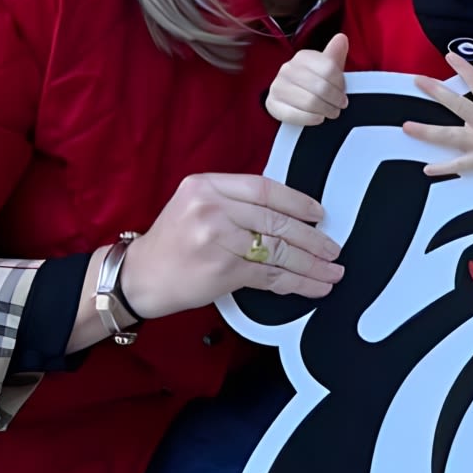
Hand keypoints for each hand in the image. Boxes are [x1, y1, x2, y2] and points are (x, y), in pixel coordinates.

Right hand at [119, 173, 343, 316]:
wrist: (140, 276)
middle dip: (312, 238)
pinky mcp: (223, 270)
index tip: (319, 214)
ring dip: (311, 264)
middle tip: (333, 248)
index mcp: (207, 186)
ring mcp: (217, 240)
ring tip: (331, 271)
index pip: (265, 189)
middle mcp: (212, 209)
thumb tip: (291, 213)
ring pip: (278, 251)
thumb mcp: (196, 204)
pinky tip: (313, 286)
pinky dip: (296, 283)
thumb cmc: (172, 241)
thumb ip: (236, 202)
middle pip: (276, 222)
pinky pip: (270, 276)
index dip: (298, 202)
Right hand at [267, 32, 348, 126]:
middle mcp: (287, 69)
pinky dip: (311, 119)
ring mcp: (278, 87)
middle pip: (320, 87)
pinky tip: (318, 117)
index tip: (344, 92)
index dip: (340, 84)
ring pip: (309, 102)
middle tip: (340, 105)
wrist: (289, 96)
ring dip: (326, 110)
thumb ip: (335, 54)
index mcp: (302, 57)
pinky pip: (295, 115)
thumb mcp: (326, 67)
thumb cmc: (313, 81)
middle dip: (335, 100)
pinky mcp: (272, 104)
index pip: (329, 69)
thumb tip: (341, 38)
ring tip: (331, 112)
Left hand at [404, 53, 472, 178]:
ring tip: (407, 126)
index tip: (449, 57)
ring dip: (426, 131)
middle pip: (454, 104)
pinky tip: (428, 168)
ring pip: (448, 136)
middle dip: (434, 90)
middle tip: (418, 81)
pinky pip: (459, 165)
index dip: (462, 67)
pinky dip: (443, 168)